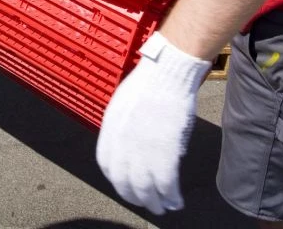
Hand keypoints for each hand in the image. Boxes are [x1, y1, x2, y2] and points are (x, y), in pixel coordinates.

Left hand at [96, 32, 210, 214]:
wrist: (167, 73)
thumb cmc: (150, 81)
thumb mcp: (123, 103)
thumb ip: (122, 126)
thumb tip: (132, 143)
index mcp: (110, 130)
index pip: (107, 164)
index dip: (117, 179)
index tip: (126, 184)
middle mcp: (122, 144)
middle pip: (124, 182)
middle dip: (135, 196)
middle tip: (145, 203)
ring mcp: (142, 150)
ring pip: (145, 189)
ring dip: (154, 203)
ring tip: (162, 208)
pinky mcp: (164, 154)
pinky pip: (166, 185)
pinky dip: (171, 196)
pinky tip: (176, 201)